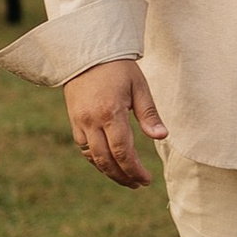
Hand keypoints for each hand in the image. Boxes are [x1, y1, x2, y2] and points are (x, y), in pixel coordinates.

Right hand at [64, 56, 168, 188]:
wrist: (86, 52)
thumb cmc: (118, 67)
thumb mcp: (138, 86)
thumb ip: (149, 114)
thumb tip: (162, 137)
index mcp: (110, 112)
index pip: (122, 151)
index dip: (134, 169)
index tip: (147, 180)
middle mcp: (91, 121)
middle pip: (105, 160)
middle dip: (123, 176)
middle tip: (139, 184)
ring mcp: (79, 122)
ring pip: (93, 157)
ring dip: (110, 172)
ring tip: (127, 179)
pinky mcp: (74, 121)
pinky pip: (84, 148)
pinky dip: (97, 160)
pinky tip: (110, 163)